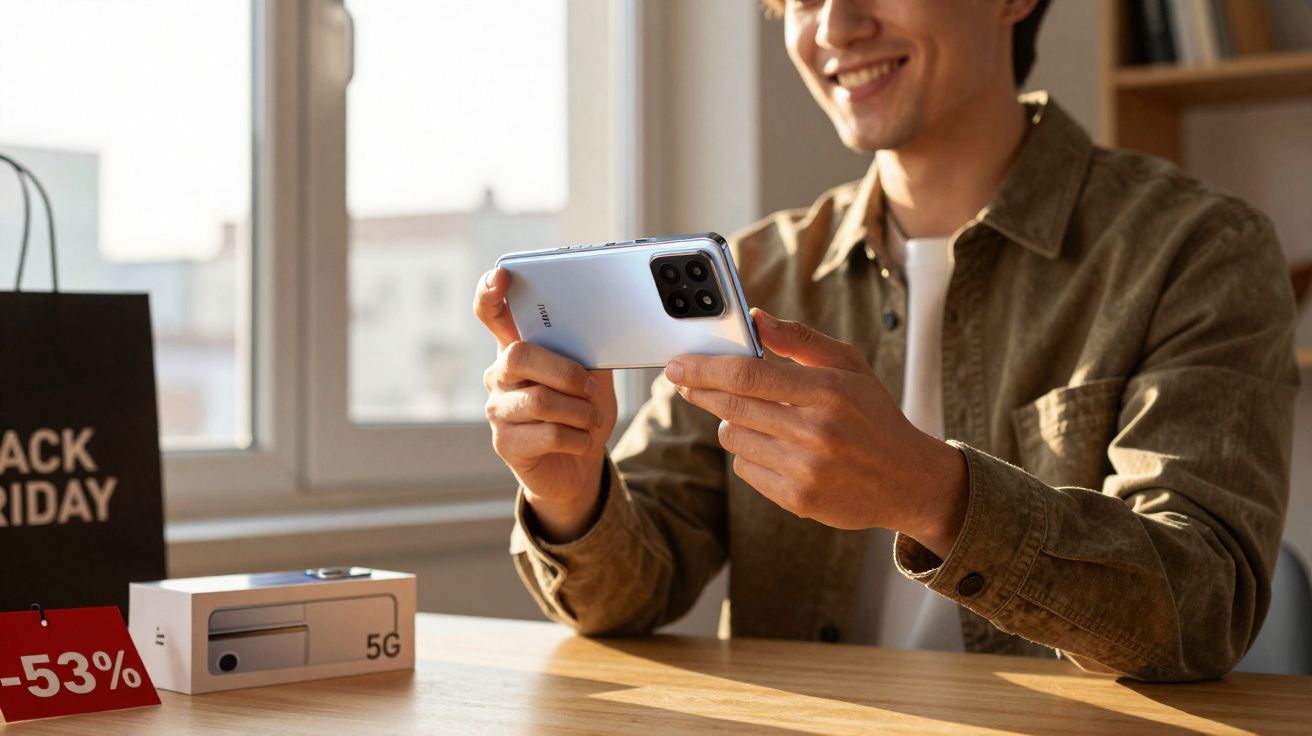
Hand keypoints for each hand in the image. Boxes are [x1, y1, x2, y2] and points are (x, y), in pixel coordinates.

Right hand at [474, 268, 617, 541]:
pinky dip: (577, 437)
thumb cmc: (581, 414)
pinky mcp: (505, 443)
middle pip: (519, 355)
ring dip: (579, 411)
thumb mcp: (592, 377)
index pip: (491, 314)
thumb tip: (600, 327)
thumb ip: (588, 351)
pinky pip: (548, 433)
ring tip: (591, 418)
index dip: (491, 293)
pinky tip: (581, 440)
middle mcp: (499, 375)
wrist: (577, 466)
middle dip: (565, 371)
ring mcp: (498, 409)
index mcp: (517, 350)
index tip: (501, 276)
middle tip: (589, 386)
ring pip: (539, 399)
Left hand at [665, 308, 967, 557]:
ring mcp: (806, 469)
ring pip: (732, 439)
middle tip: (686, 381)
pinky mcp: (797, 500)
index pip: (748, 375)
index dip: (705, 368)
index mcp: (829, 391)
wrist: (908, 480)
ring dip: (732, 423)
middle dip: (701, 391)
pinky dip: (749, 454)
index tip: (678, 364)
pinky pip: (745, 470)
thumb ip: (800, 340)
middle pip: (731, 406)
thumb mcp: (849, 366)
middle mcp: (816, 432)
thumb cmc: (873, 415)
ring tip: (758, 417)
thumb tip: (756, 320)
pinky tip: (774, 448)